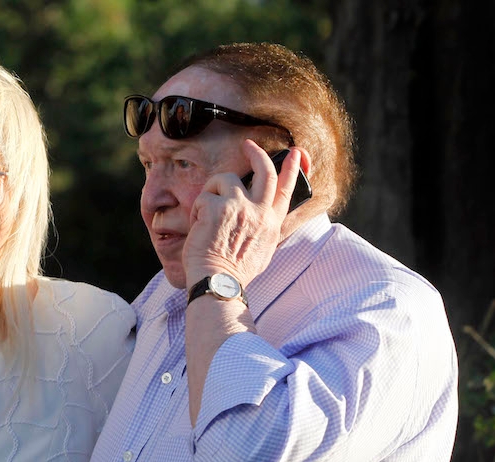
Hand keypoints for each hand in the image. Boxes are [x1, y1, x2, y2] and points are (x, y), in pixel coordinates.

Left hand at [182, 140, 300, 286]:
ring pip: (226, 178)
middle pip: (265, 171)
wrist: (218, 284)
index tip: (296, 153)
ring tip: (205, 211)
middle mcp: (260, 212)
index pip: (286, 191)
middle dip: (257, 153)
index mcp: (271, 224)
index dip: (292, 169)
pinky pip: (204, 195)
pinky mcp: (217, 207)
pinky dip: (197, 208)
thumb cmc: (233, 273)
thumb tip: (262, 216)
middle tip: (249, 145)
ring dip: (213, 189)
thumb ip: (263, 229)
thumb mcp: (261, 251)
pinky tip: (197, 226)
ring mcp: (239, 207)